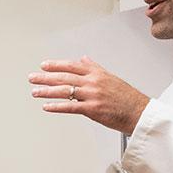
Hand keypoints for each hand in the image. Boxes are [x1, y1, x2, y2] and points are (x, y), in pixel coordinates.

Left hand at [31, 56, 150, 134]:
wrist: (139, 112)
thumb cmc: (127, 97)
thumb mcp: (110, 77)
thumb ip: (94, 68)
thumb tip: (83, 60)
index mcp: (97, 74)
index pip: (71, 66)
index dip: (56, 65)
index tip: (44, 65)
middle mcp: (93, 82)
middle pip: (64, 77)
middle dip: (46, 77)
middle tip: (32, 77)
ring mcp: (92, 95)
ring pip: (65, 91)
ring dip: (47, 91)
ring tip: (35, 92)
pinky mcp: (92, 109)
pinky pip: (70, 107)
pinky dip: (56, 106)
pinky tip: (46, 106)